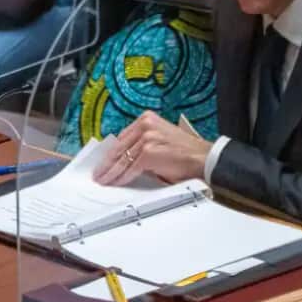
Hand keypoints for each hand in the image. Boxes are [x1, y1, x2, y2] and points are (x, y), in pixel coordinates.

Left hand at [93, 111, 210, 185]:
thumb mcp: (161, 140)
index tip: (104, 160)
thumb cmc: (185, 153)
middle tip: (98, 173)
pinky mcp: (148, 152)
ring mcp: (146, 138)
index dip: (112, 151)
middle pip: (120, 147)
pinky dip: (122, 177)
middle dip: (107, 163)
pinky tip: (116, 182)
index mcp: (147, 119)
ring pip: (123, 159)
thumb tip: (124, 158)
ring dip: (111, 172)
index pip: (123, 137)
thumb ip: (143, 144)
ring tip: (103, 180)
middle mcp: (145, 125)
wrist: (203, 158)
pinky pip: (131, 168)